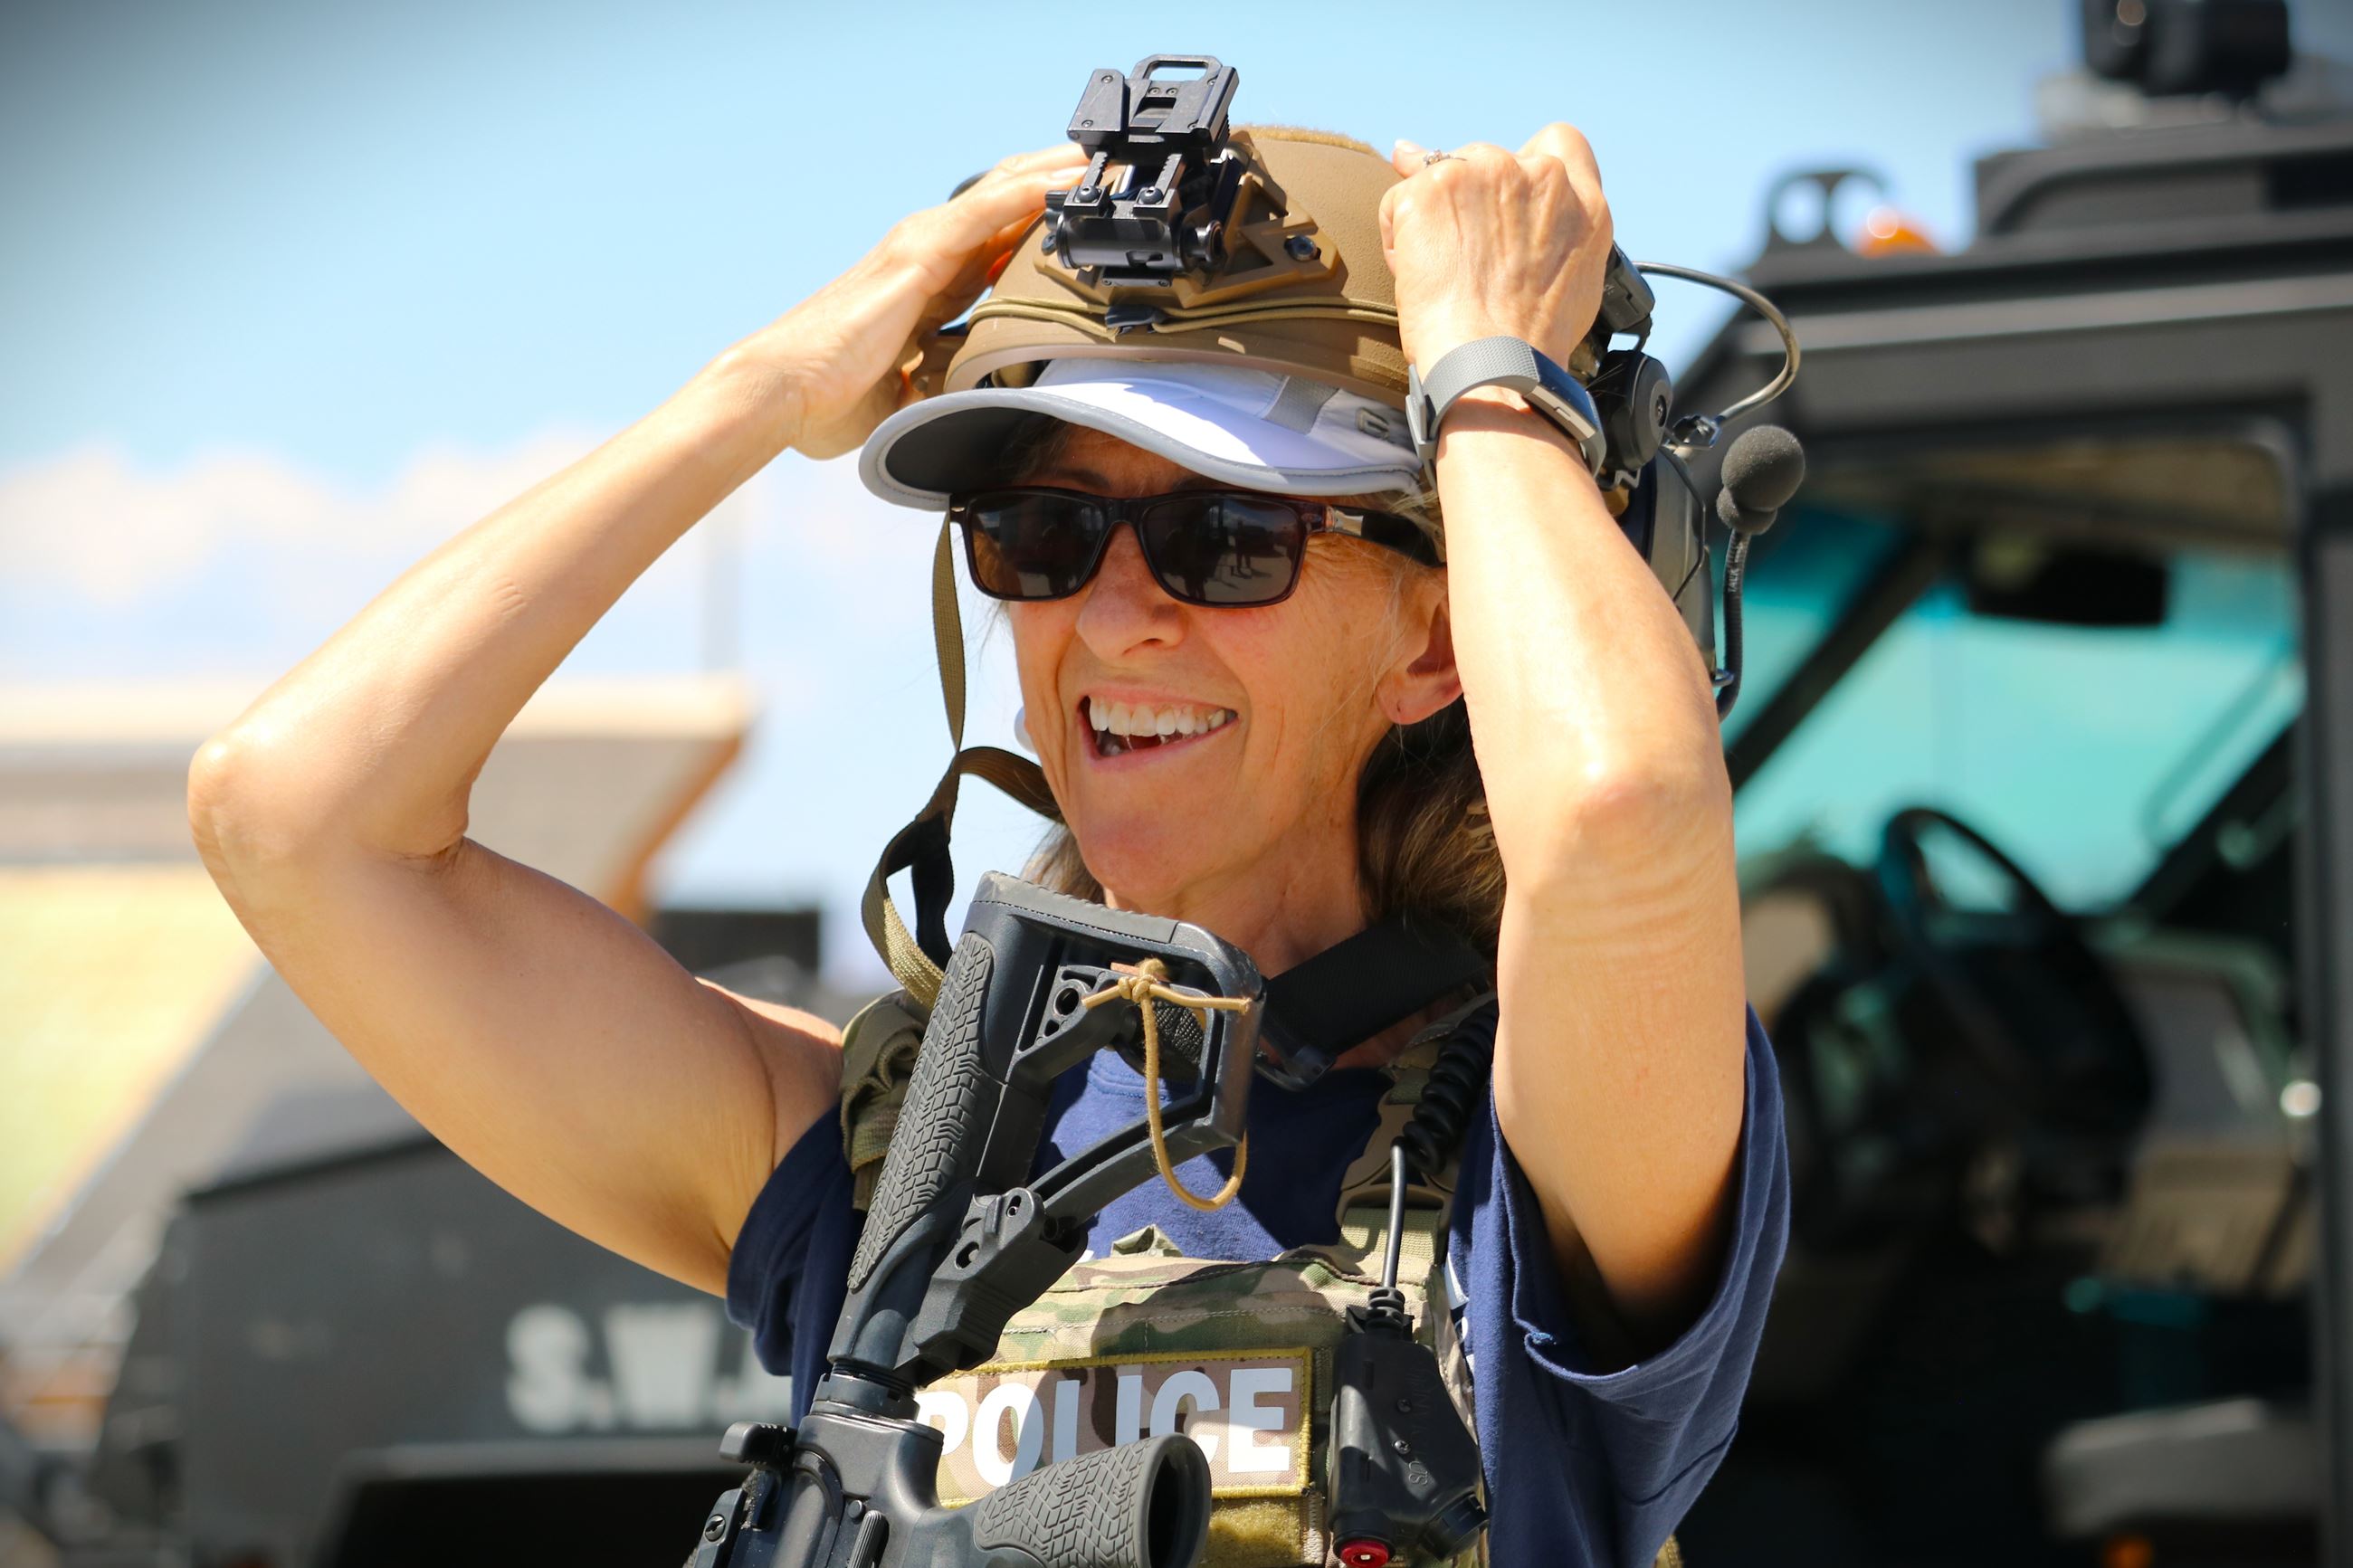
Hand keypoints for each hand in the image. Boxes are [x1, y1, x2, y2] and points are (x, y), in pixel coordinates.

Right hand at [753, 144, 1087, 458]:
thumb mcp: (912, 394)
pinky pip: (986, 211)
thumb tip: (981, 415)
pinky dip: (1030, 192)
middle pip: (1007, 203)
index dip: (1044, 223)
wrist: (783, 391)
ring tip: (1108, 161)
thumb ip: (948, 390)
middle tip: (1113, 174)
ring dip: (1056, 174)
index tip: (1095, 219)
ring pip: (1004, 193)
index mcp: (929, 285)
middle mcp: (927, 253)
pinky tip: (1070, 180)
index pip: (997, 240)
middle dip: (1058, 186)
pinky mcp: (919, 253)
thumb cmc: (832, 400)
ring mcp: (921, 246)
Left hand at [1379, 126, 1613, 374]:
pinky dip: (1399, 237)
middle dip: (1469, 198)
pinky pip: (1400, 200)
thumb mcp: (1576, 281)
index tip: (1503, 190)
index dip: (1524, 161)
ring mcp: (1487, 172)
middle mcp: (1541, 174)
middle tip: (1463, 254)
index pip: (1558, 142)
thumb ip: (1557, 233)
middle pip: (1489, 159)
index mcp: (1582, 200)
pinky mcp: (1434, 185)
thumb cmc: (1530, 343)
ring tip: (1442, 275)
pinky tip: (1417, 277)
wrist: (1495, 362)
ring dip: (1434, 216)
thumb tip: (1523, 222)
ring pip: (1441, 176)